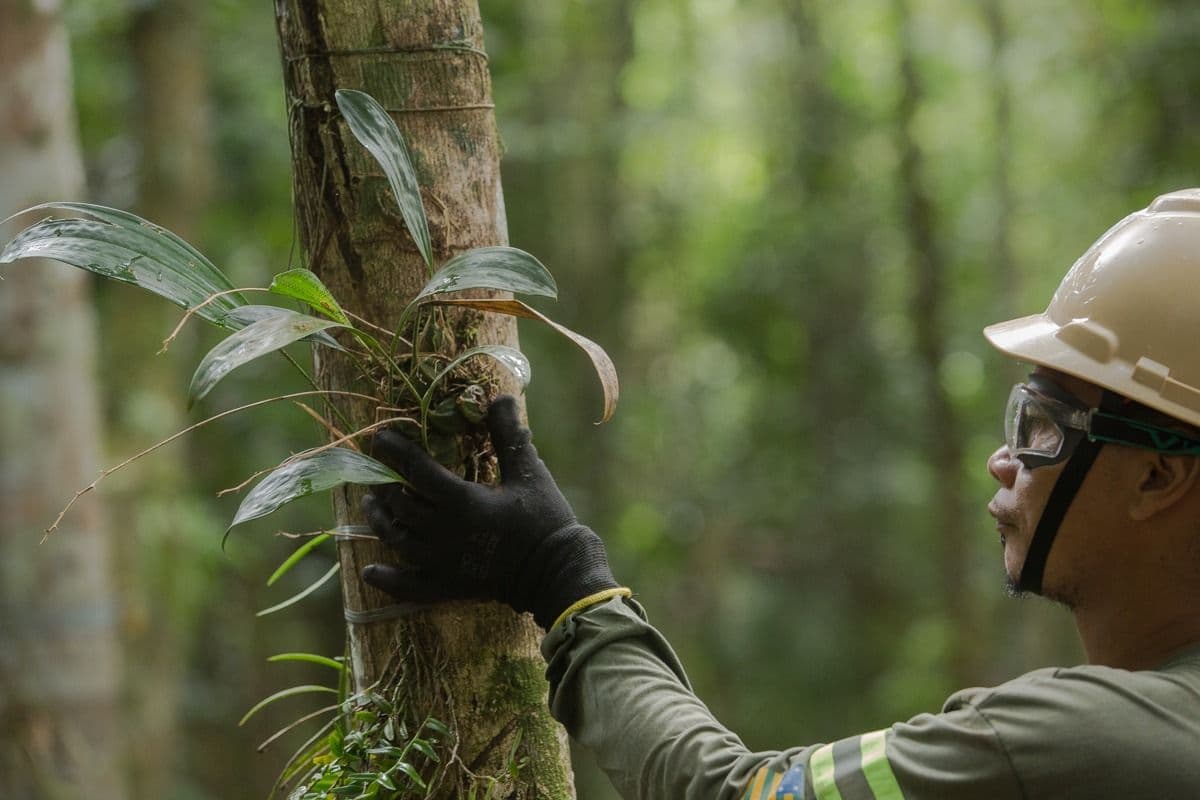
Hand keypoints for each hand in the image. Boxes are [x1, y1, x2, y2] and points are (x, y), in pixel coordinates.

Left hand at [360, 396, 618, 628]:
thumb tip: (500, 396)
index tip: (379, 438)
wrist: (557, 572)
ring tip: (371, 504)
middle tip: (377, 471)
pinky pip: (408, 587)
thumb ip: (508, 435)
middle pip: (400, 505)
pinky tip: (370, 572)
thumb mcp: (529, 472)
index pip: (417, 471)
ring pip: (397, 540)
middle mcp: (444, 533)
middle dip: (384, 484)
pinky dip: (387, 580)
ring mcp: (443, 563)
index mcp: (463, 502)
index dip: (395, 452)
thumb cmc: (544, 519)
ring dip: (379, 521)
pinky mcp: (448, 587)